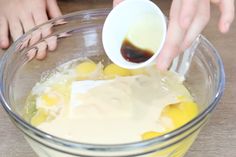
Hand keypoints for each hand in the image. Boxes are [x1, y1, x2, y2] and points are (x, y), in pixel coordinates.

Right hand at [0, 0, 61, 58]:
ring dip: (22, 45)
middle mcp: (23, 11)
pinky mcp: (2, 16)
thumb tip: (64, 26)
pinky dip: (2, 37)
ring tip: (29, 55)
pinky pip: (1, 27)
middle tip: (41, 56)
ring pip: (16, 31)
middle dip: (37, 45)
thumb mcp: (46, 0)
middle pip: (31, 31)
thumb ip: (55, 12)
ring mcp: (12, 14)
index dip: (48, 36)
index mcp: (35, 6)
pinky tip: (6, 46)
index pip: (43, 23)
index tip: (52, 47)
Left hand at [113, 0, 234, 69]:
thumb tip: (117, 9)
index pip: (179, 17)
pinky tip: (222, 29)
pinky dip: (226, 13)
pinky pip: (225, 0)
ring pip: (203, 16)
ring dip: (192, 37)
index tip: (164, 58)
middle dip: (179, 45)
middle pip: (192, 21)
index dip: (173, 40)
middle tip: (165, 62)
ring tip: (178, 51)